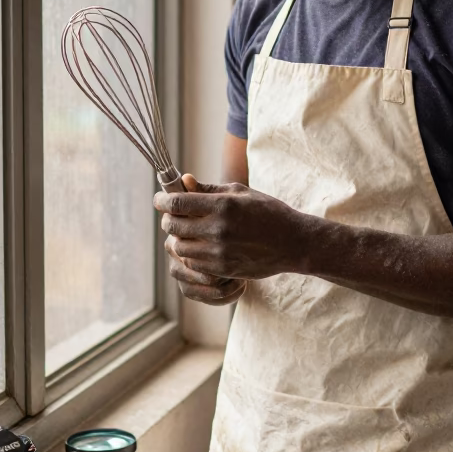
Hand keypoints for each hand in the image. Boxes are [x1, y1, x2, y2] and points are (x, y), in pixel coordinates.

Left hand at [153, 174, 311, 301]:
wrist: (293, 243)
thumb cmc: (268, 212)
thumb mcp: (241, 193)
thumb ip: (209, 190)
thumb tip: (184, 181)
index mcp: (223, 206)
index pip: (178, 202)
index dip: (162, 200)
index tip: (159, 199)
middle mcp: (218, 230)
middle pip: (174, 226)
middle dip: (169, 218)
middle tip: (173, 214)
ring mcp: (220, 253)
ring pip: (180, 247)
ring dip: (178, 238)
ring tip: (187, 231)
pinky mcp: (222, 269)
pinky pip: (193, 263)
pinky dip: (190, 253)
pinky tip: (199, 245)